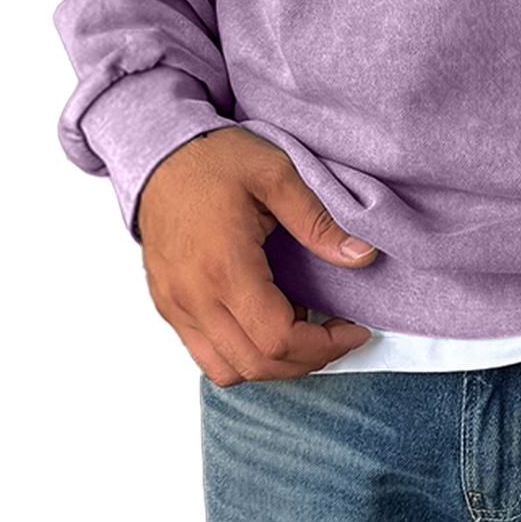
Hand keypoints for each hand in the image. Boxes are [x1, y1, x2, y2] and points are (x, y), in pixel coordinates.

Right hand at [136, 126, 377, 386]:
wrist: (159, 151)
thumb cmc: (215, 158)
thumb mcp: (276, 174)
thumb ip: (318, 221)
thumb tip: (362, 255)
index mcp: (224, 267)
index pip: (277, 339)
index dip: (324, 345)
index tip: (354, 331)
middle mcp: (194, 297)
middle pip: (257, 364)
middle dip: (308, 359)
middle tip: (338, 333)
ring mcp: (176, 306)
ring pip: (228, 370)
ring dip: (274, 364)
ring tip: (303, 328)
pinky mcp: (168, 305)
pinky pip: (205, 354)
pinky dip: (242, 353)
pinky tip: (266, 320)